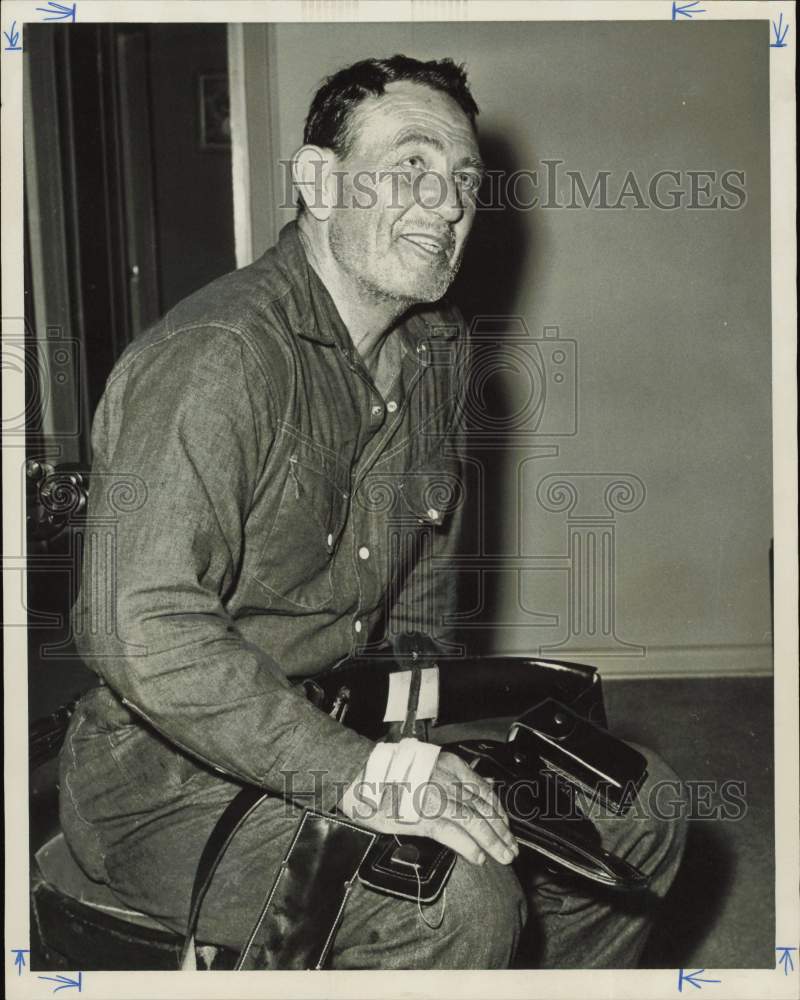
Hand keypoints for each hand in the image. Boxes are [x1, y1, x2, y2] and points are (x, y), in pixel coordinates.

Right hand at [339, 749, 518, 865]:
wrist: (358, 774)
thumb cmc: (387, 771)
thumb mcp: (425, 765)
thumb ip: (452, 774)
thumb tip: (480, 781)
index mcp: (449, 765)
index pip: (484, 790)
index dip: (499, 810)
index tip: (507, 824)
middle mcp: (447, 779)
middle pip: (484, 808)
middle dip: (501, 830)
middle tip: (512, 848)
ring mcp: (436, 798)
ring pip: (475, 822)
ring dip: (493, 842)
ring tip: (504, 857)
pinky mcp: (423, 816)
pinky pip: (452, 833)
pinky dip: (468, 847)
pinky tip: (479, 858)